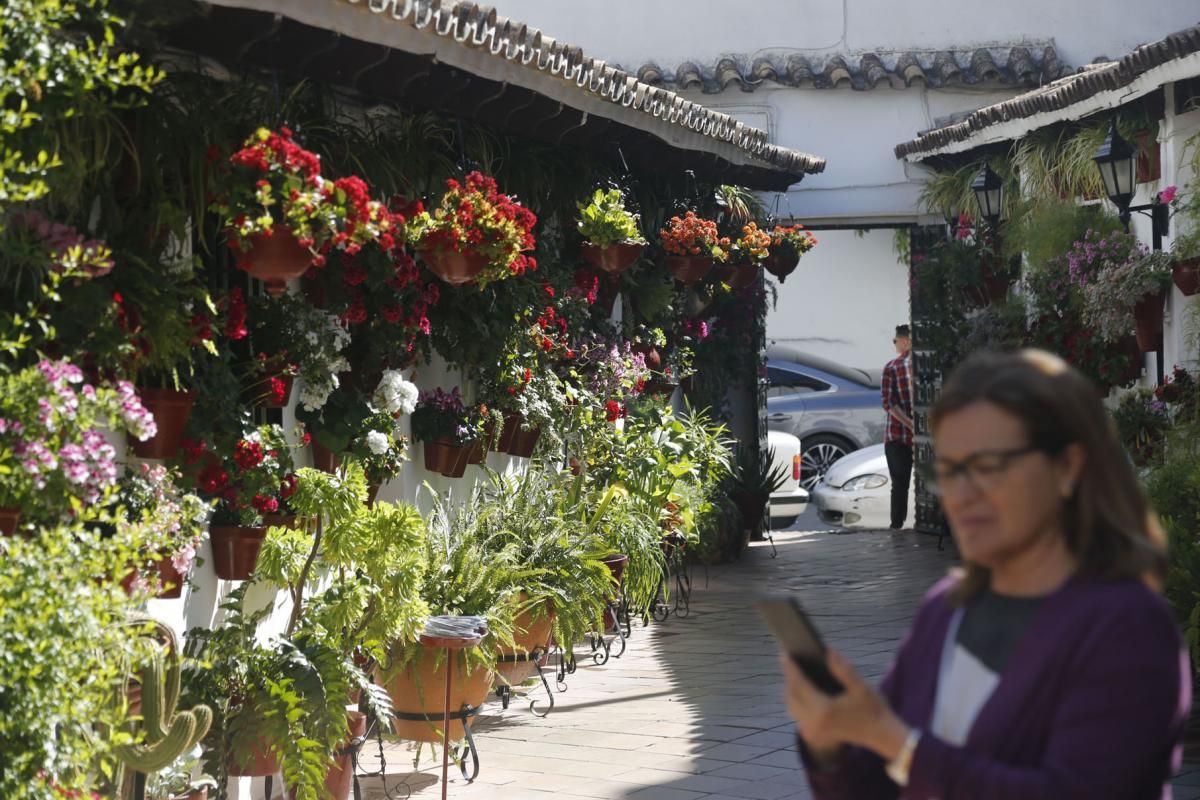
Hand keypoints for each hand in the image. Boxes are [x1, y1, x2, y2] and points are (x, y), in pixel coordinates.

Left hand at [779, 649, 910, 762]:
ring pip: (792, 706)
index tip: (784, 653)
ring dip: (792, 689)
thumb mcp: (862, 687)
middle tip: (789, 658)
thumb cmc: (873, 710)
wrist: (882, 736)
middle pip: (792, 696)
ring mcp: (812, 731)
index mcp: (824, 711)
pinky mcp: (814, 735)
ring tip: (794, 670)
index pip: (800, 685)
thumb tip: (828, 651)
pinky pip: (798, 714)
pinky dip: (798, 700)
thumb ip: (843, 669)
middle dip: (790, 677)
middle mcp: (813, 723)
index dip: (791, 668)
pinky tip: (802, 686)